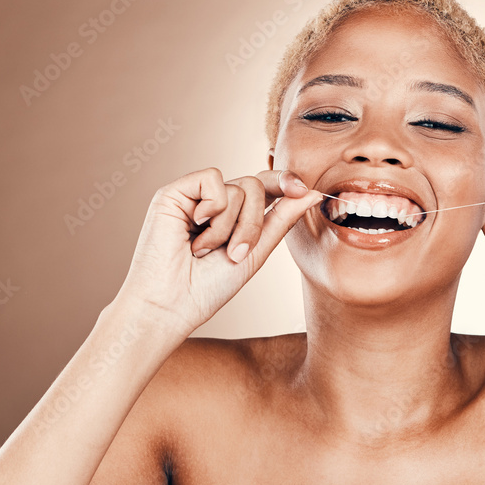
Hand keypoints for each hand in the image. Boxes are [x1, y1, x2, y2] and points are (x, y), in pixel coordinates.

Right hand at [111, 167, 323, 336]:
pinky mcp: (174, 193)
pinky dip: (212, 209)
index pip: (265, 187)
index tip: (305, 190)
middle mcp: (214, 203)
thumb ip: (282, 219)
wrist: (172, 305)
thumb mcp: (256, 253)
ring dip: (230, 228)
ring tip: (205, 251)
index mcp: (233, 216)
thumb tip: (313, 192)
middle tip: (235, 254)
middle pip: (256, 186)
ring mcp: (193, 196)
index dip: (285, 182)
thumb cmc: (208, 288)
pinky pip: (212, 179)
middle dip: (254, 224)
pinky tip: (194, 231)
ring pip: (238, 187)